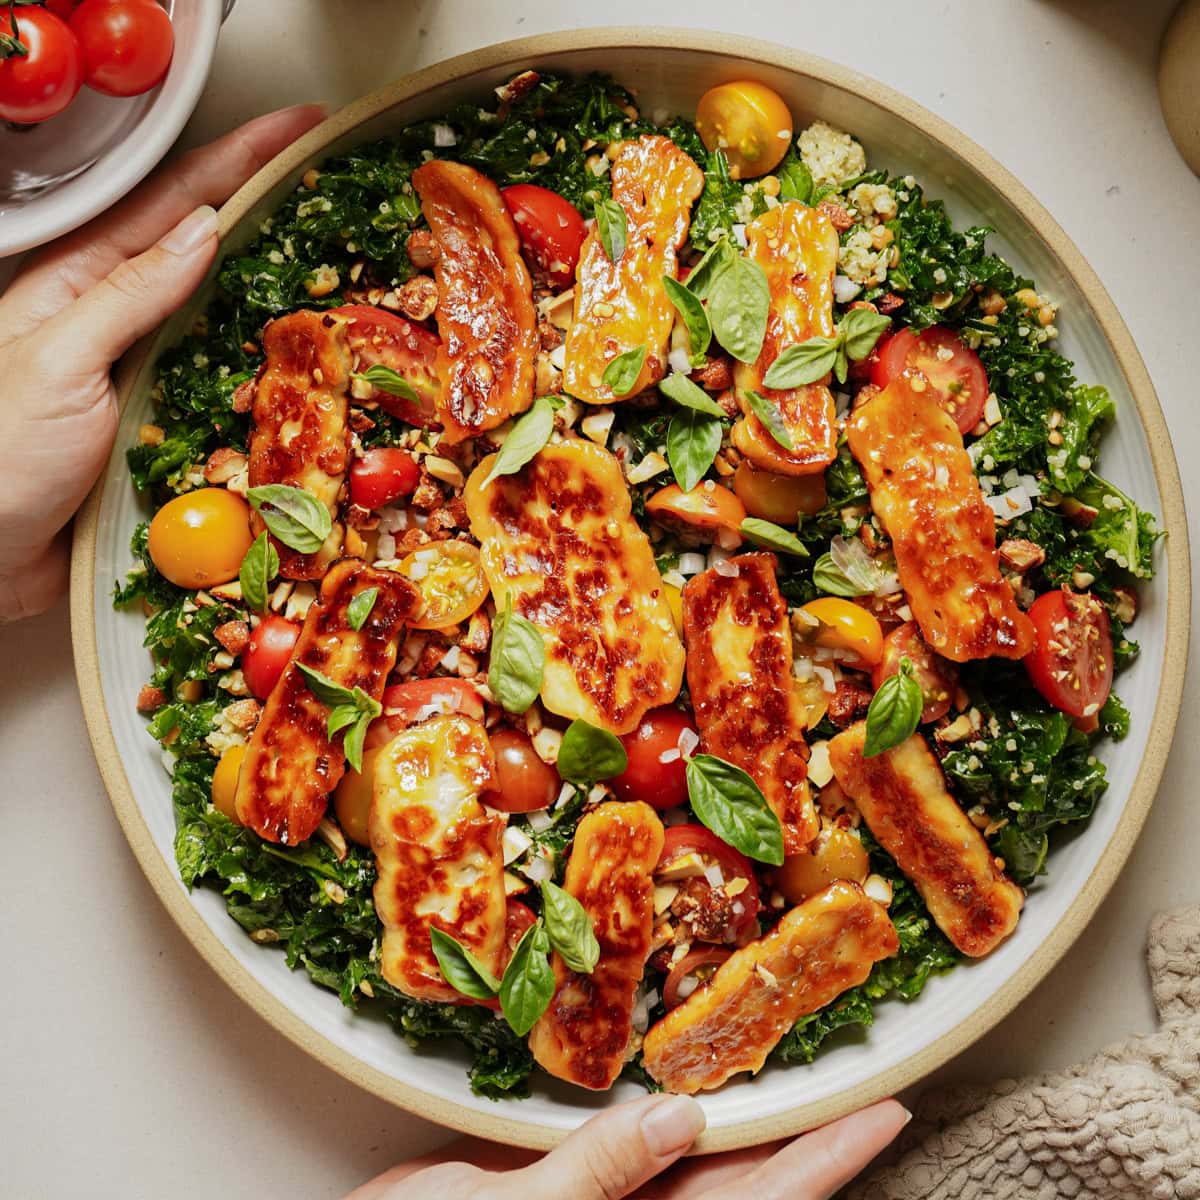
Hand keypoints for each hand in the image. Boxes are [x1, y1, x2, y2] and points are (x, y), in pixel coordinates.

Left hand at [0, 102, 325, 622]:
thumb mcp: (59, 359)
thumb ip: (129, 295)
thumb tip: (201, 232)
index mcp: (78, 286)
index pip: (172, 206)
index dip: (239, 161)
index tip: (299, 130)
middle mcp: (117, 323)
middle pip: (205, 254)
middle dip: (269, 215)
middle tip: (332, 190)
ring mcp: (144, 376)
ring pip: (224, 321)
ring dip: (278, 294)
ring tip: (336, 265)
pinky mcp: (164, 430)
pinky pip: (228, 390)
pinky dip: (268, 375)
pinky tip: (303, 366)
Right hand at [345, 1094, 907, 1199]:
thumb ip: (597, 1177)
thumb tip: (682, 1121)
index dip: (830, 1158)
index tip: (889, 1111)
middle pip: (751, 1176)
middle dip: (811, 1130)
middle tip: (866, 1076)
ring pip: (701, 1155)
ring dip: (751, 1112)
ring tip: (798, 1062)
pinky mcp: (565, 1178)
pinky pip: (639, 1140)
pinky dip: (673, 1105)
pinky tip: (690, 1077)